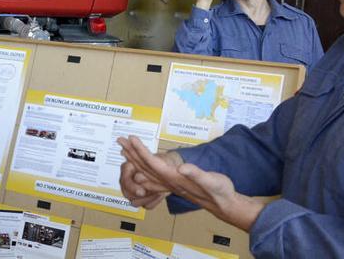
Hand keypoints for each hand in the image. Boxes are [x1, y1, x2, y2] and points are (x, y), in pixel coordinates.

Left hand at [119, 136, 264, 231]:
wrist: (224, 204)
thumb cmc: (219, 191)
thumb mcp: (211, 181)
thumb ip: (196, 174)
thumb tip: (182, 168)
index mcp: (175, 178)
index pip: (152, 163)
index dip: (141, 151)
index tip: (131, 138)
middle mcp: (168, 182)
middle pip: (144, 166)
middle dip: (131, 152)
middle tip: (119, 140)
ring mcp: (170, 183)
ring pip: (146, 171)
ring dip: (134, 159)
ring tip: (123, 149)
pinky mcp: (173, 183)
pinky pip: (153, 175)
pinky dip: (143, 166)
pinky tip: (138, 164)